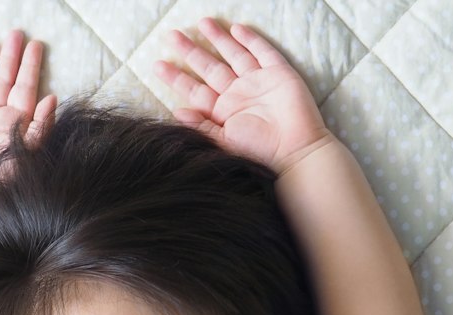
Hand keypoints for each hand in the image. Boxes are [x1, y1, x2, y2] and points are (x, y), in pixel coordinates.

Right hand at [0, 30, 56, 203]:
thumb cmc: (2, 182)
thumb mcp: (29, 153)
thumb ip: (41, 127)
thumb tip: (52, 98)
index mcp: (13, 123)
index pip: (24, 88)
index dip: (30, 67)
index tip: (36, 45)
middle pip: (1, 81)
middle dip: (8, 58)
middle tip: (15, 34)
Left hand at [154, 18, 332, 174]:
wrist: (294, 152)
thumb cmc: (257, 153)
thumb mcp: (222, 143)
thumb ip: (201, 127)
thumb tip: (177, 111)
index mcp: (221, 112)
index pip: (194, 90)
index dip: (176, 77)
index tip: (158, 65)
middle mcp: (236, 94)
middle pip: (209, 67)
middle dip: (191, 51)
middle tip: (171, 36)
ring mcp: (257, 82)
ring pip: (233, 54)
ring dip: (218, 39)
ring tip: (201, 23)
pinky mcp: (278, 74)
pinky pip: (262, 52)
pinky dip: (250, 40)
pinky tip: (236, 29)